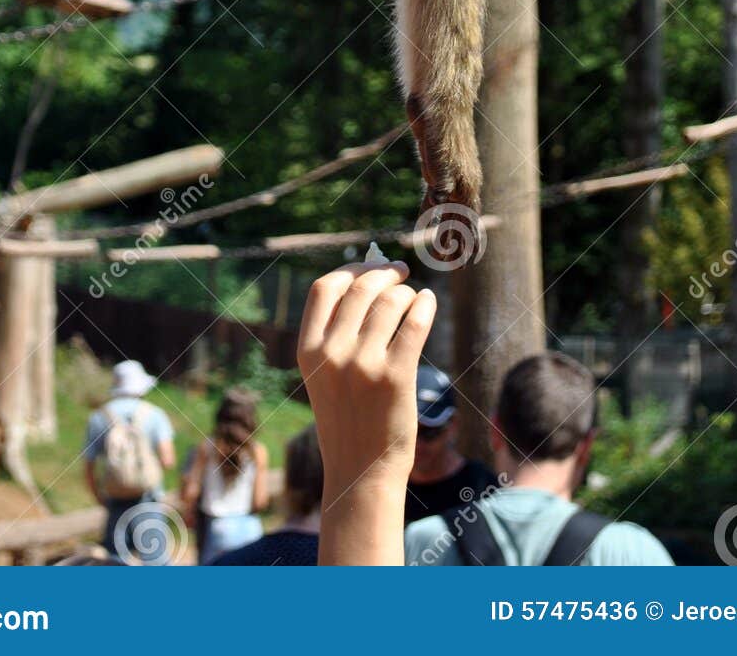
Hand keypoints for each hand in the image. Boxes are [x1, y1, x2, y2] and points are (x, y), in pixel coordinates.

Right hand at [297, 261, 435, 565]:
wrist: (361, 471)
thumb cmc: (347, 418)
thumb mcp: (324, 374)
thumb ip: (336, 333)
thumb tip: (368, 279)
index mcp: (308, 350)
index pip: (325, 288)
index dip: (350, 269)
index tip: (369, 265)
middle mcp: (333, 353)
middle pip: (361, 288)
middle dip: (383, 272)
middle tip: (399, 272)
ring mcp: (364, 364)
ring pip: (390, 301)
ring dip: (405, 291)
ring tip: (413, 297)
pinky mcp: (396, 376)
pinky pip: (414, 322)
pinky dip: (424, 304)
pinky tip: (428, 302)